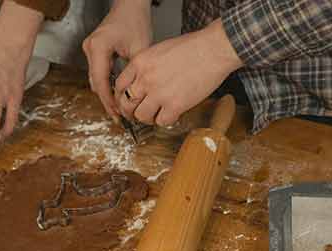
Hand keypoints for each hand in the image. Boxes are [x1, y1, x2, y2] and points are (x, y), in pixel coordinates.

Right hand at [82, 0, 152, 119]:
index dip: (109, 101)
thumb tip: (137, 96)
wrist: (130, 6)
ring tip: (119, 110)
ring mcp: (90, 50)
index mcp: (98, 48)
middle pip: (96, 83)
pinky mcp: (94, 51)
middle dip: (107, 101)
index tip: (118, 114)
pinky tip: (116, 94)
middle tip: (120, 117)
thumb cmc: (135, 21)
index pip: (101, 82)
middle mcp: (90, 49)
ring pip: (96, 79)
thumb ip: (135, 74)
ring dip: (106, 94)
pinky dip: (107, 84)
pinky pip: (98, 72)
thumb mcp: (140, 50)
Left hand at [114, 19, 241, 126]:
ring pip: (141, 116)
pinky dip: (166, 120)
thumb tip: (142, 83)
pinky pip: (162, 121)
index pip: (119, 86)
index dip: (121, 97)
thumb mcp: (159, 51)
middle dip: (130, 112)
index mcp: (140, 63)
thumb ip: (147, 67)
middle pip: (126, 104)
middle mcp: (146, 78)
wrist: (212, 50)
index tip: (126, 102)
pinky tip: (172, 113)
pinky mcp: (175, 105)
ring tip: (157, 114)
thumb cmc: (192, 48)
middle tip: (137, 114)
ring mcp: (159, 93)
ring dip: (148, 118)